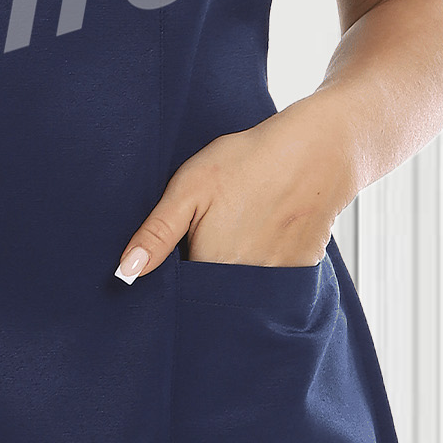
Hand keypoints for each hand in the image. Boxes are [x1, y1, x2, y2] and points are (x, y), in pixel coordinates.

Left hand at [113, 97, 354, 281]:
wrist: (317, 149)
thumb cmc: (248, 161)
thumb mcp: (189, 187)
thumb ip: (157, 233)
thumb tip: (125, 272)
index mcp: (211, 265)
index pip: (182, 291)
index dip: (176, 273)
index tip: (182, 248)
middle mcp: (245, 283)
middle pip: (213, 293)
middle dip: (206, 274)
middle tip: (216, 228)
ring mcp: (277, 280)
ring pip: (243, 289)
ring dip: (236, 270)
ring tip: (242, 226)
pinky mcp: (302, 270)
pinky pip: (274, 281)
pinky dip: (266, 263)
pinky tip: (267, 229)